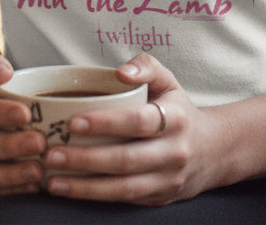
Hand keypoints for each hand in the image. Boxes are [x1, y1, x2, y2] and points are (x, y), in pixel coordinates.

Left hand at [41, 54, 223, 206]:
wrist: (212, 151)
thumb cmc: (179, 110)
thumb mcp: (169, 81)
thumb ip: (146, 66)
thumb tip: (121, 72)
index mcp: (175, 118)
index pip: (138, 121)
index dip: (106, 123)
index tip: (73, 123)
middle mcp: (174, 151)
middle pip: (126, 159)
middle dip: (85, 159)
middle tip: (52, 154)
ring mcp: (167, 180)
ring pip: (123, 188)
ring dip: (85, 187)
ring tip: (54, 181)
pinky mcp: (159, 199)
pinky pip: (125, 200)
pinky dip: (96, 198)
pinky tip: (72, 191)